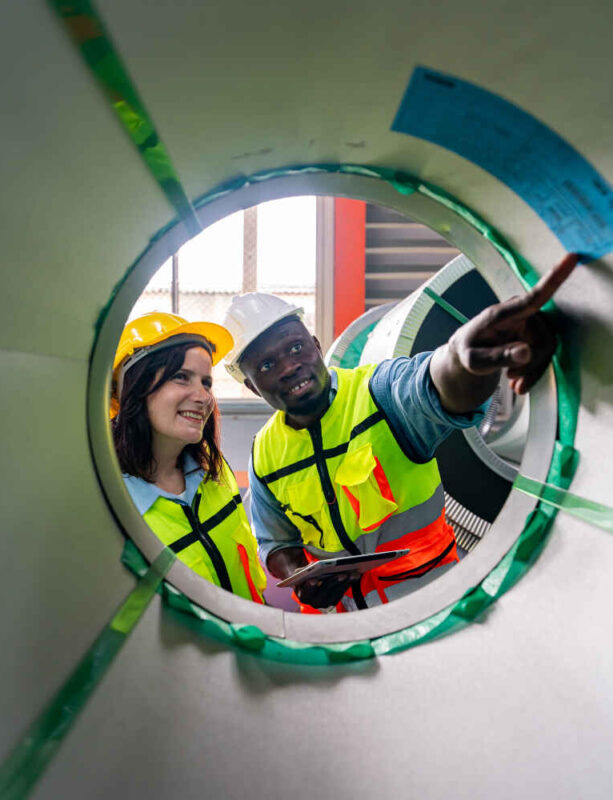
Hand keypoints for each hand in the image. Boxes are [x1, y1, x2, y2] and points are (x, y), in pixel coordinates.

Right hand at [295, 572, 359, 609]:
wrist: (310, 590)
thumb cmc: (304, 579)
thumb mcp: (300, 575)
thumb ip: (303, 570)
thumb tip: (313, 564)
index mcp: (304, 596)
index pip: (307, 592)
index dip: (310, 586)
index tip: (314, 580)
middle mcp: (314, 603)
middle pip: (325, 592)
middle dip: (334, 582)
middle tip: (342, 574)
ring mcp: (325, 604)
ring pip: (336, 592)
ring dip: (345, 582)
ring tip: (353, 574)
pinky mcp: (334, 602)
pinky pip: (342, 592)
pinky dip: (348, 583)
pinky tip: (354, 576)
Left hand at [431, 253, 578, 411]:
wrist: (466, 353)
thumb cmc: (467, 352)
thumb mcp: (474, 361)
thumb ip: (498, 357)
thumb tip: (526, 352)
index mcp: (502, 313)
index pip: (533, 297)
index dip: (554, 279)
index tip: (571, 257)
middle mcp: (520, 313)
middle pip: (544, 340)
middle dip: (530, 364)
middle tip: (510, 378)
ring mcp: (529, 323)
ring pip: (546, 349)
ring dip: (532, 370)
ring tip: (512, 382)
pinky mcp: (534, 333)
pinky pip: (545, 354)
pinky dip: (534, 372)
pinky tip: (518, 384)